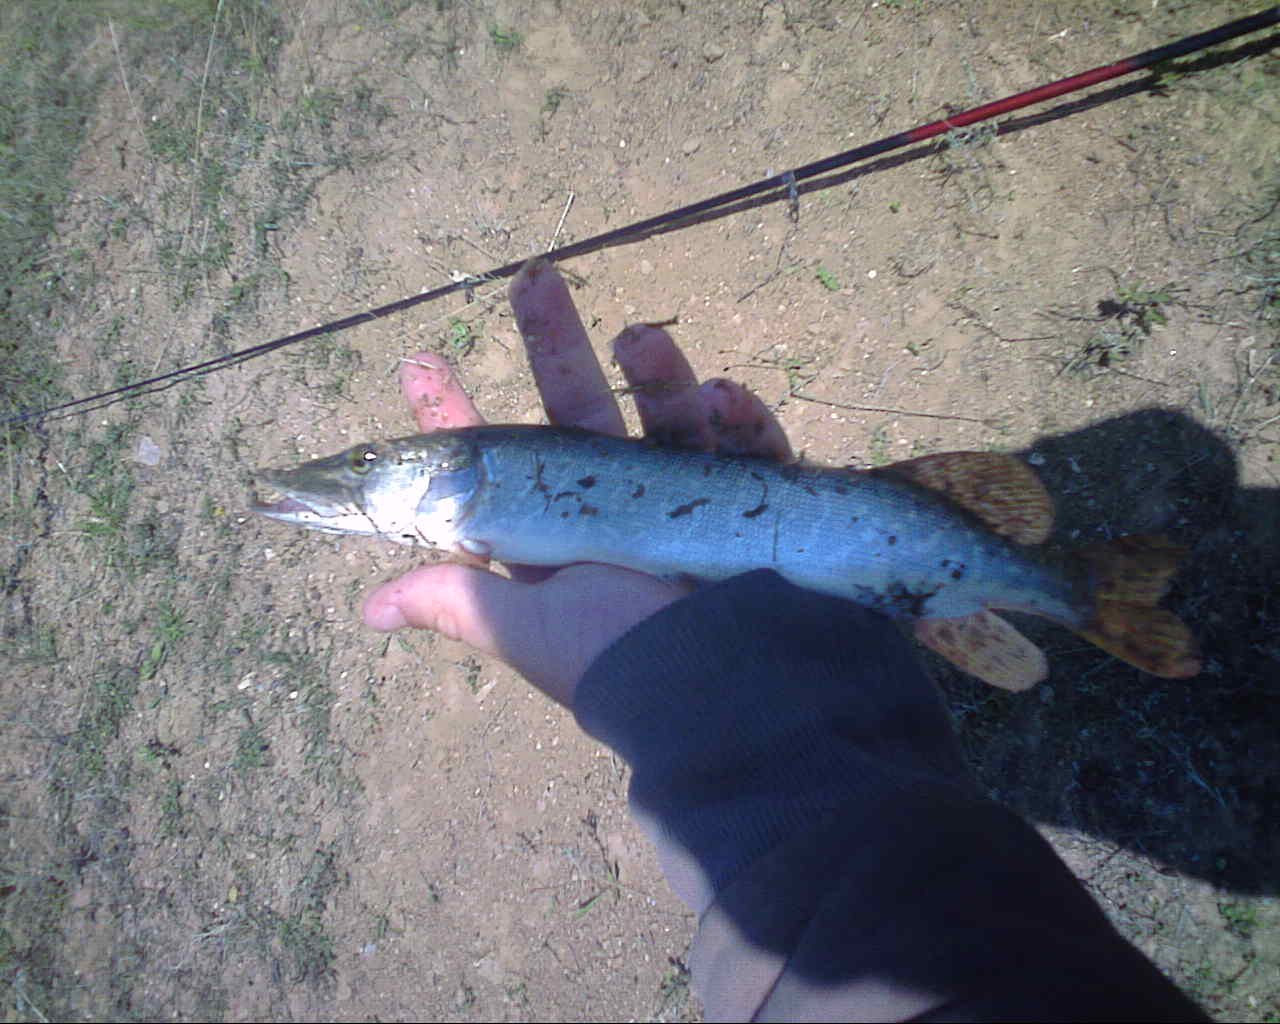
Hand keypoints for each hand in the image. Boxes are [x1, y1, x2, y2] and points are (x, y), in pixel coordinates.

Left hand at [363, 258, 791, 707]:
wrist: (724, 692)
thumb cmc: (615, 657)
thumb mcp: (522, 628)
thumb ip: (455, 600)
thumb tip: (368, 607)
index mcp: (553, 541)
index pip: (494, 470)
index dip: (456, 418)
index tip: (422, 362)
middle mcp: (614, 514)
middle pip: (578, 414)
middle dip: (553, 346)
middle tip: (532, 281)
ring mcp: (685, 506)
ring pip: (666, 416)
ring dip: (656, 371)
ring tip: (640, 337)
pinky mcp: (751, 506)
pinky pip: (746, 449)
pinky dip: (738, 418)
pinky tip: (722, 397)